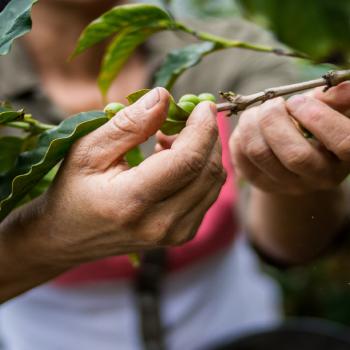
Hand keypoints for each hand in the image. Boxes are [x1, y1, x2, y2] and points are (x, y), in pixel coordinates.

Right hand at [26, 88, 224, 266]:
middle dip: (208, 137)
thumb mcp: (89, 150)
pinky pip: (208, 195)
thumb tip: (164, 97)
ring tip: (173, 140)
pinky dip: (200, 171)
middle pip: (207, 172)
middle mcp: (160, 224)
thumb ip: (129, 124)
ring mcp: (174, 234)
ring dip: (204, 153)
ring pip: (213, 183)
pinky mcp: (182, 235)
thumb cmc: (73, 189)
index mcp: (131, 202)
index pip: (187, 161)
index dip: (203, 128)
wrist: (69, 236)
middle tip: (186, 118)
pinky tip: (175, 162)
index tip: (203, 105)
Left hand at [229, 82, 349, 194]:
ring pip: (260, 153)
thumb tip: (341, 88)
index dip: (319, 117)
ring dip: (252, 123)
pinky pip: (240, 157)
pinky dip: (240, 135)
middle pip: (294, 155)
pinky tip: (249, 127)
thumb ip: (336, 100)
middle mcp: (319, 177)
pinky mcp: (261, 183)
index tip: (297, 101)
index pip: (343, 142)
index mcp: (346, 158)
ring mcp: (288, 184)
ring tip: (257, 111)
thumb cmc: (319, 126)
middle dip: (275, 120)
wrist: (297, 157)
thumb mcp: (333, 112)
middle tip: (272, 103)